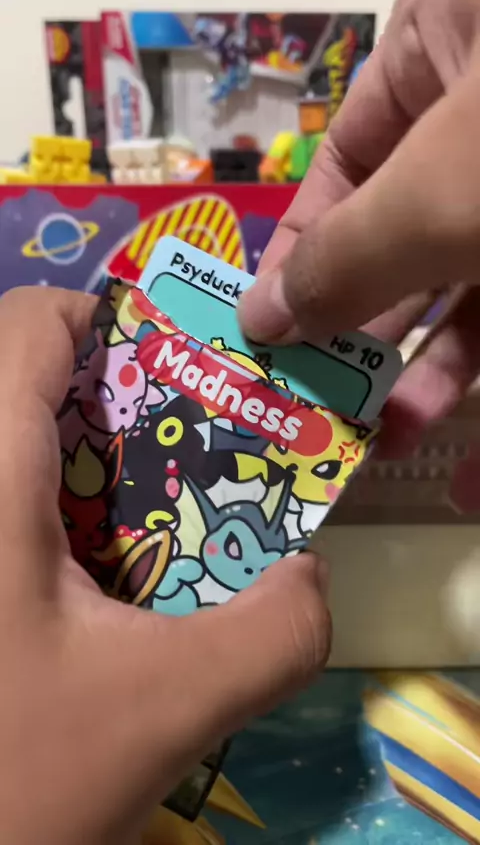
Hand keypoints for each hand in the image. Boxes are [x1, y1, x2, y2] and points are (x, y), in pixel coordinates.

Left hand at [0, 287, 329, 844]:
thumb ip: (272, 635)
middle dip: (120, 414)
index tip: (179, 376)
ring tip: (151, 535)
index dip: (109, 322)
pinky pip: (13, 515)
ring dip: (95, 480)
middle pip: (31, 389)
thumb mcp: (164, 710)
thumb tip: (308, 577)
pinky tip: (98, 592)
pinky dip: (61, 528)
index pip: (30, 324)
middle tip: (184, 466)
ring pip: (24, 459)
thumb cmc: (14, 780)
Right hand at [239, 0, 479, 454]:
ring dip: (414, 362)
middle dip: (354, 322)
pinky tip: (433, 430)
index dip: (298, 251)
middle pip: (397, 231)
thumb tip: (258, 318)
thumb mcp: (431, 197)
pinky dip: (469, 365)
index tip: (264, 331)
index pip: (343, 162)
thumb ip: (343, 260)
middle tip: (310, 398)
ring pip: (458, 277)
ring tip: (367, 432)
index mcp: (439, 44)